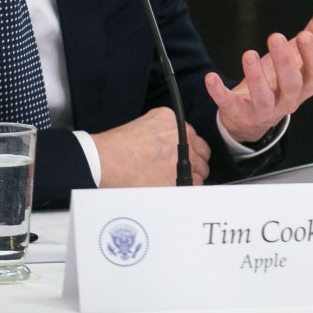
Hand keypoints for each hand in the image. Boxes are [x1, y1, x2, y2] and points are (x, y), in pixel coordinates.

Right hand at [92, 108, 211, 186]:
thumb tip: (168, 138)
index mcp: (176, 123)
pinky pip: (192, 188)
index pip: (196, 139)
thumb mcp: (145, 122)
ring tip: (177, 182)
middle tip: (183, 171)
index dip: (192, 150)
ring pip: (200, 173)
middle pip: (203, 156)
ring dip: (192, 178)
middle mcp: (185, 140)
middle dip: (195, 164)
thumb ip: (164, 128)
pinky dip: (187, 190)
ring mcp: (185, 161)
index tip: (186, 156)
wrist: (109, 159)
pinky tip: (176, 190)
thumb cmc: (119, 145)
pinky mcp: (180, 181)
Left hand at [206, 0, 312, 144]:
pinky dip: (220, 93)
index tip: (305, 36)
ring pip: (264, 97)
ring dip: (256, 77)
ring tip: (248, 54)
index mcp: (305, 84)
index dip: (312, 56)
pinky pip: (230, 105)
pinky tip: (211, 78)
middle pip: (291, 84)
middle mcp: (288, 99)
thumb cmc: (280, 79)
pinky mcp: (240, 113)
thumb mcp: (298, 54)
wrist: (254, 113)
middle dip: (284, 62)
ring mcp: (264, 109)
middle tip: (275, 38)